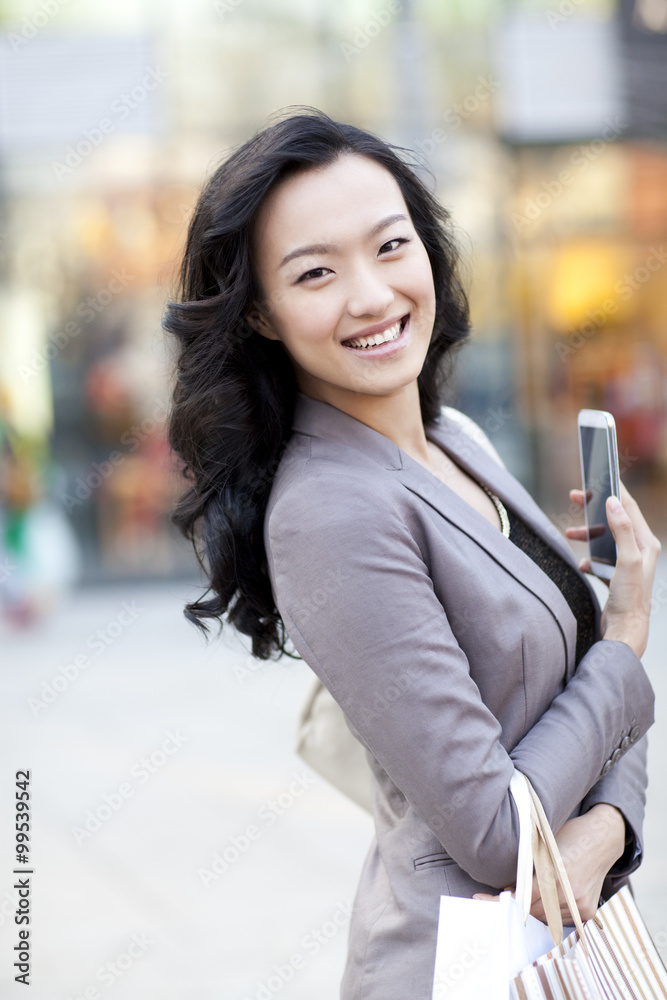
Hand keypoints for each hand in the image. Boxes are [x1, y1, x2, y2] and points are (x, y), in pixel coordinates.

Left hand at [473, 804, 625, 924]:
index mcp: (556, 874)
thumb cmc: (570, 835)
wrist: (603, 838)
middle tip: (497, 898)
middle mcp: (569, 894)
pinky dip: (548, 912)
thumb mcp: (543, 844)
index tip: (482, 899)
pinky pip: (561, 919)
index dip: (502, 899)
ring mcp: (580, 905)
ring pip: (546, 918)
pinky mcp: (588, 911)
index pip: (522, 895)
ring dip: (532, 910)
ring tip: (523, 896)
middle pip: (532, 910)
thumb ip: (527, 866)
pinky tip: (543, 900)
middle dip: (515, 905)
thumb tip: (505, 887)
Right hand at [565, 481, 660, 658]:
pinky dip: (588, 557)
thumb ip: (622, 530)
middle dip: (594, 508)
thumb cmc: (629, 600)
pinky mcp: (616, 576)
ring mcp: (627, 563)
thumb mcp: (627, 561)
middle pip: (614, 519)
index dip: (613, 490)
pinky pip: (599, 558)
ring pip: (604, 538)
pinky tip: (581, 563)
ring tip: (570, 532)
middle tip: (574, 496)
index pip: (629, 507)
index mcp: (646, 543)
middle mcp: (639, 551)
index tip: (600, 476)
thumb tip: (613, 502)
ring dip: (587, 533)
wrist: (624, 632)